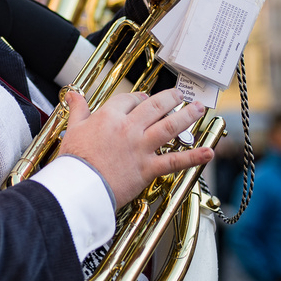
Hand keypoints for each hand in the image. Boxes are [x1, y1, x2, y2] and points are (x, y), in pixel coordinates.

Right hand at [59, 87, 213, 208]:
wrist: (80, 186)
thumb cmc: (74, 160)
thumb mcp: (73, 129)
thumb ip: (78, 110)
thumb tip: (73, 94)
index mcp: (109, 117)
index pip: (129, 100)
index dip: (138, 97)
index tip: (143, 98)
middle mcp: (128, 128)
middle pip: (154, 106)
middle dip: (170, 98)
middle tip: (180, 95)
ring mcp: (141, 148)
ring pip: (169, 127)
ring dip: (187, 116)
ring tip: (197, 109)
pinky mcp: (148, 168)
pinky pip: (174, 161)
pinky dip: (193, 157)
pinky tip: (208, 152)